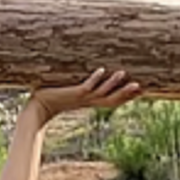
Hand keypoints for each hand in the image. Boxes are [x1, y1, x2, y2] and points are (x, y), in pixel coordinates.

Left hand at [26, 68, 141, 125]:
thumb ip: (79, 86)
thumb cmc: (54, 99)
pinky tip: (101, 70)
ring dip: (112, 83)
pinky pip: (86, 86)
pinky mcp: (73, 94)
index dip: (126, 97)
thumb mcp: (70, 92)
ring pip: (101, 92)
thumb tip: (88, 75)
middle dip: (125, 93)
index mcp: (90, 102)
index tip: (141, 90)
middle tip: (140, 86)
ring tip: (123, 73)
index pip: (112, 100)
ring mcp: (81, 98)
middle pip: (111, 99)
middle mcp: (88, 101)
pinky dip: (94, 79)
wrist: (38, 108)